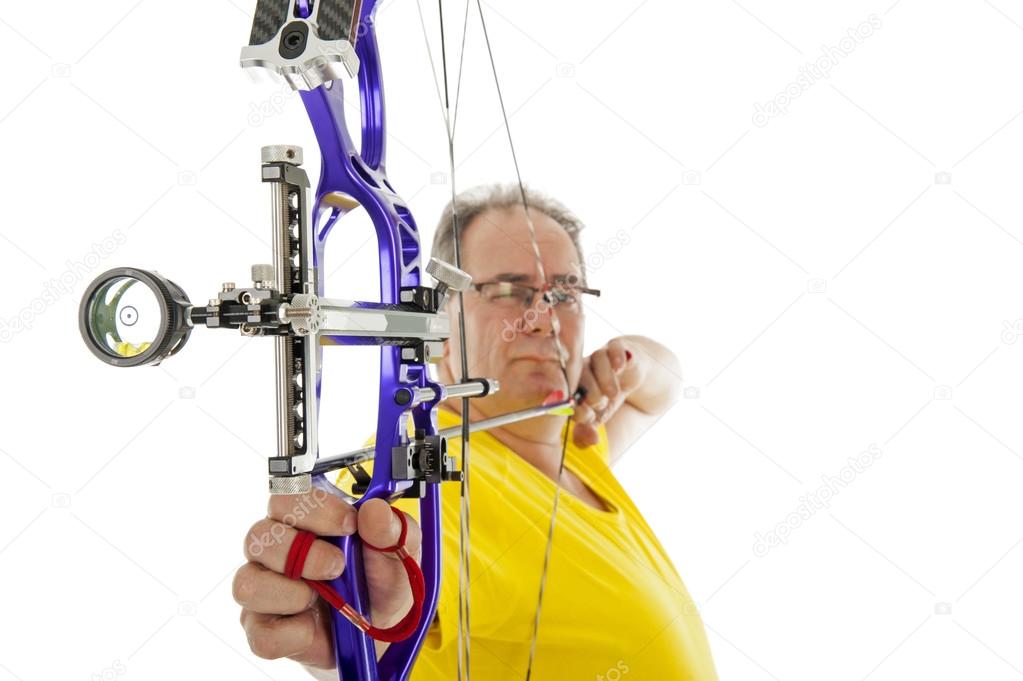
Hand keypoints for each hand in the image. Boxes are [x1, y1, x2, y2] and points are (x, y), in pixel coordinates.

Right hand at [234, 491, 420, 668]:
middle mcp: (274, 550)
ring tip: (322, 598)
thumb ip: (390, 528)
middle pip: (257, 536)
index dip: (313, 509)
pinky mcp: (262, 629)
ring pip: (247, 584)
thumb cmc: (378, 579)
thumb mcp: (398, 550)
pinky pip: (261, 632)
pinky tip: (313, 626)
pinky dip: (293, 633)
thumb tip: (375, 510)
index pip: (283, 498)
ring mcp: (263, 590)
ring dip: (292, 594)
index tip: (349, 524)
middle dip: (303, 554)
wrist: (379, 629)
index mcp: (302, 520)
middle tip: (338, 566)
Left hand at [573, 337, 639, 446]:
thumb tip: (592, 439)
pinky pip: (614, 347)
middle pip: (580, 376)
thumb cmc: (608, 399)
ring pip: (597, 361)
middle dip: (591, 393)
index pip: (568, 393)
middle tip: (601, 403)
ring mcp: (599, 357)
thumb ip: (589, 432)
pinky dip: (617, 357)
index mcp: (571, 385)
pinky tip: (620, 367)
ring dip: (605, 379)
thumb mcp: (599, 419)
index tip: (588, 416)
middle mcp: (582, 368)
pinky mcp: (616, 348)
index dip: (577, 406)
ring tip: (613, 393)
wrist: (632, 376)